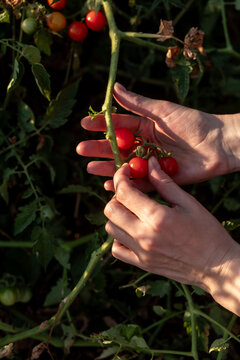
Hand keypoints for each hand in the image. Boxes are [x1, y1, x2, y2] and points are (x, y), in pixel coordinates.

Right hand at [76, 83, 238, 188]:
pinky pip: (139, 183)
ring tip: (90, 168)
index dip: (101, 125)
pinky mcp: (159, 179)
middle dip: (99, 149)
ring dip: (107, 168)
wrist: (218, 144)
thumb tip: (113, 87)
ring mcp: (151, 163)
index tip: (84, 125)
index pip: (118, 126)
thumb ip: (137, 103)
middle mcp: (145, 145)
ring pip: (124, 166)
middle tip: (81, 149)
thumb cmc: (192, 122)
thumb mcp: (162, 110)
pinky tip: (109, 184)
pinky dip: (125, 184)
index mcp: (145, 127)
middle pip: (117, 148)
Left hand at [104, 157, 239, 314]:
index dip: (120, 177)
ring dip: (117, 215)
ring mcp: (141, 253)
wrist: (216, 266)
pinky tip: (131, 230)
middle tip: (130, 191)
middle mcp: (144, 236)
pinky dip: (118, 237)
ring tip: (132, 210)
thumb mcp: (188, 202)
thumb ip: (164, 182)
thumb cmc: (207, 231)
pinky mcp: (142, 264)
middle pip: (110, 210)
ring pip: (110, 228)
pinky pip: (117, 250)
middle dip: (116, 195)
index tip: (125, 171)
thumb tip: (150, 163)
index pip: (123, 193)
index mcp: (157, 217)